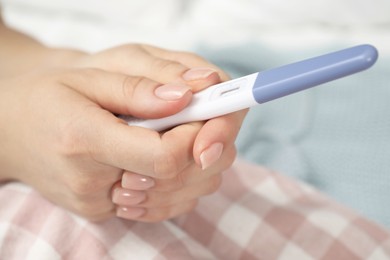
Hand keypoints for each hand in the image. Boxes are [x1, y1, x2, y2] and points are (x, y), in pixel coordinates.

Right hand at [0, 44, 246, 221]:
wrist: (12, 132)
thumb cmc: (48, 98)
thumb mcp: (88, 77)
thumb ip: (139, 88)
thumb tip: (190, 94)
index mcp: (85, 141)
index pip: (166, 157)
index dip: (198, 135)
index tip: (204, 110)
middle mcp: (92, 183)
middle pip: (179, 180)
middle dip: (205, 147)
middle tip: (200, 119)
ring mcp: (99, 204)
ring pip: (179, 197)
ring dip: (195, 164)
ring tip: (180, 134)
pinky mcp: (104, 212)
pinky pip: (161, 205)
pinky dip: (178, 181)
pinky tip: (167, 157)